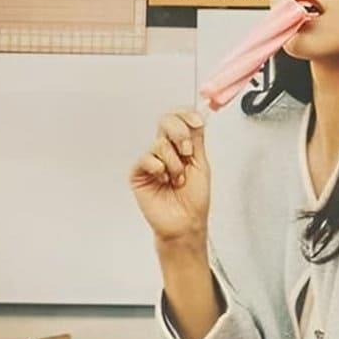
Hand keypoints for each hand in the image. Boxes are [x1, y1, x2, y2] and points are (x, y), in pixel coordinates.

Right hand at [131, 107, 210, 245]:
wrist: (185, 222)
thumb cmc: (194, 199)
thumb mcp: (201, 164)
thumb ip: (196, 140)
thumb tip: (198, 117)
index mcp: (180, 146)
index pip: (178, 119)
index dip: (186, 115)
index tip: (197, 121)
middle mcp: (164, 151)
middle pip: (166, 122)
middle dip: (180, 134)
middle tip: (187, 152)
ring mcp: (150, 161)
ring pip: (160, 144)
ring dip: (175, 164)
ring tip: (177, 179)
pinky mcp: (138, 173)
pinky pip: (147, 159)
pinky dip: (159, 169)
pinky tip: (163, 180)